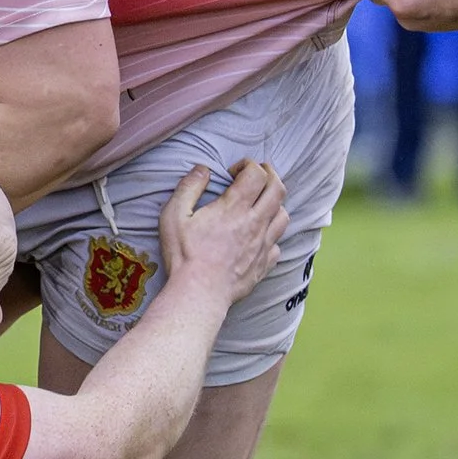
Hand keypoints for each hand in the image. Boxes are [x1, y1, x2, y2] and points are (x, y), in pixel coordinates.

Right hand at [158, 160, 287, 307]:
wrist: (199, 293)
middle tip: (257, 174)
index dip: (248, 165)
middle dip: (270, 174)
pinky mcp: (264, 264)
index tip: (234, 171)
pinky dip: (272, 235)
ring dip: (275, 203)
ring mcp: (263, 245)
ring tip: (260, 203)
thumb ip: (189, 187)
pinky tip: (259, 236)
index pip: (257, 174)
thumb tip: (203, 169)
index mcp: (235, 208)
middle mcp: (255, 223)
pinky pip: (278, 244)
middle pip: (278, 189)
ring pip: (283, 215)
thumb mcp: (174, 215)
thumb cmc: (185, 255)